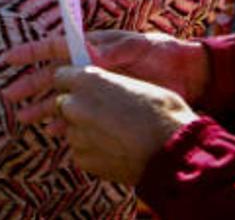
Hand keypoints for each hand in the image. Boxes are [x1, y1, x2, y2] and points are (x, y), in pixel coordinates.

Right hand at [2, 30, 208, 123]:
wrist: (189, 75)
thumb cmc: (163, 52)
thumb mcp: (140, 45)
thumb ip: (114, 50)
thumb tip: (88, 54)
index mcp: (93, 47)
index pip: (56, 48)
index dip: (32, 52)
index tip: (10, 59)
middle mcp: (91, 67)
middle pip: (53, 76)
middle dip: (31, 85)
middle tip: (11, 95)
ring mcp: (98, 87)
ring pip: (64, 97)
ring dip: (44, 107)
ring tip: (26, 118)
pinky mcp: (108, 104)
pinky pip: (81, 114)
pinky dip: (66, 123)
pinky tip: (55, 131)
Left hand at [49, 66, 197, 184]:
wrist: (174, 153)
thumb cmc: (164, 114)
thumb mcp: (136, 86)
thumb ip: (108, 86)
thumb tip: (101, 88)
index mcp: (88, 80)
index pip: (60, 76)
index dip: (72, 83)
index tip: (81, 88)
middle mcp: (74, 105)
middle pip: (62, 104)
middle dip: (77, 107)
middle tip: (102, 115)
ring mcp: (75, 134)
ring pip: (72, 129)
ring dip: (86, 131)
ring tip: (116, 136)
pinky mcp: (81, 159)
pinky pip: (80, 151)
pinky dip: (93, 151)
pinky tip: (116, 151)